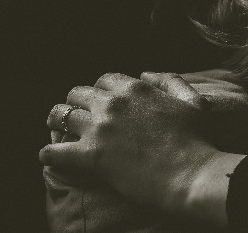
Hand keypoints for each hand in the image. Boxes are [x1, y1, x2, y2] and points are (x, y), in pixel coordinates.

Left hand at [41, 72, 231, 218]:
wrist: (191, 173)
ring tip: (59, 134)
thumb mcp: (192, 101)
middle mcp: (113, 103)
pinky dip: (49, 154)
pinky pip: (53, 150)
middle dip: (75, 104)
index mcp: (135, 88)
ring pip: (59, 116)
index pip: (104, 79)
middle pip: (76, 94)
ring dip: (57, 124)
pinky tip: (51, 157)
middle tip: (78, 118)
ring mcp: (99, 128)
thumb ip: (170, 81)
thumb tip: (146, 74)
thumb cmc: (197, 140)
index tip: (101, 103)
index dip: (100, 91)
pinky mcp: (89, 156)